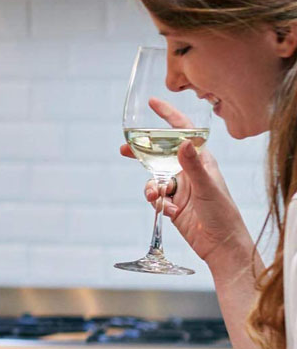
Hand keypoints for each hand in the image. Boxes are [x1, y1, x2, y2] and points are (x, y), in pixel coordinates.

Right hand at [119, 98, 251, 266]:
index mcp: (202, 160)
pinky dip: (157, 202)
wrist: (220, 245)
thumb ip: (192, 165)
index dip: (168, 116)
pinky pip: (155, 196)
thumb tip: (183, 141)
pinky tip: (168, 211)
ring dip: (151, 187)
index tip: (153, 103)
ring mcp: (180, 187)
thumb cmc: (222, 214)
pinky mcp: (172, 203)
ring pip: (154, 177)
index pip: (184, 132)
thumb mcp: (207, 188)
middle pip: (161, 153)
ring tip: (157, 197)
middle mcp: (189, 170)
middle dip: (143, 153)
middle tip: (124, 149)